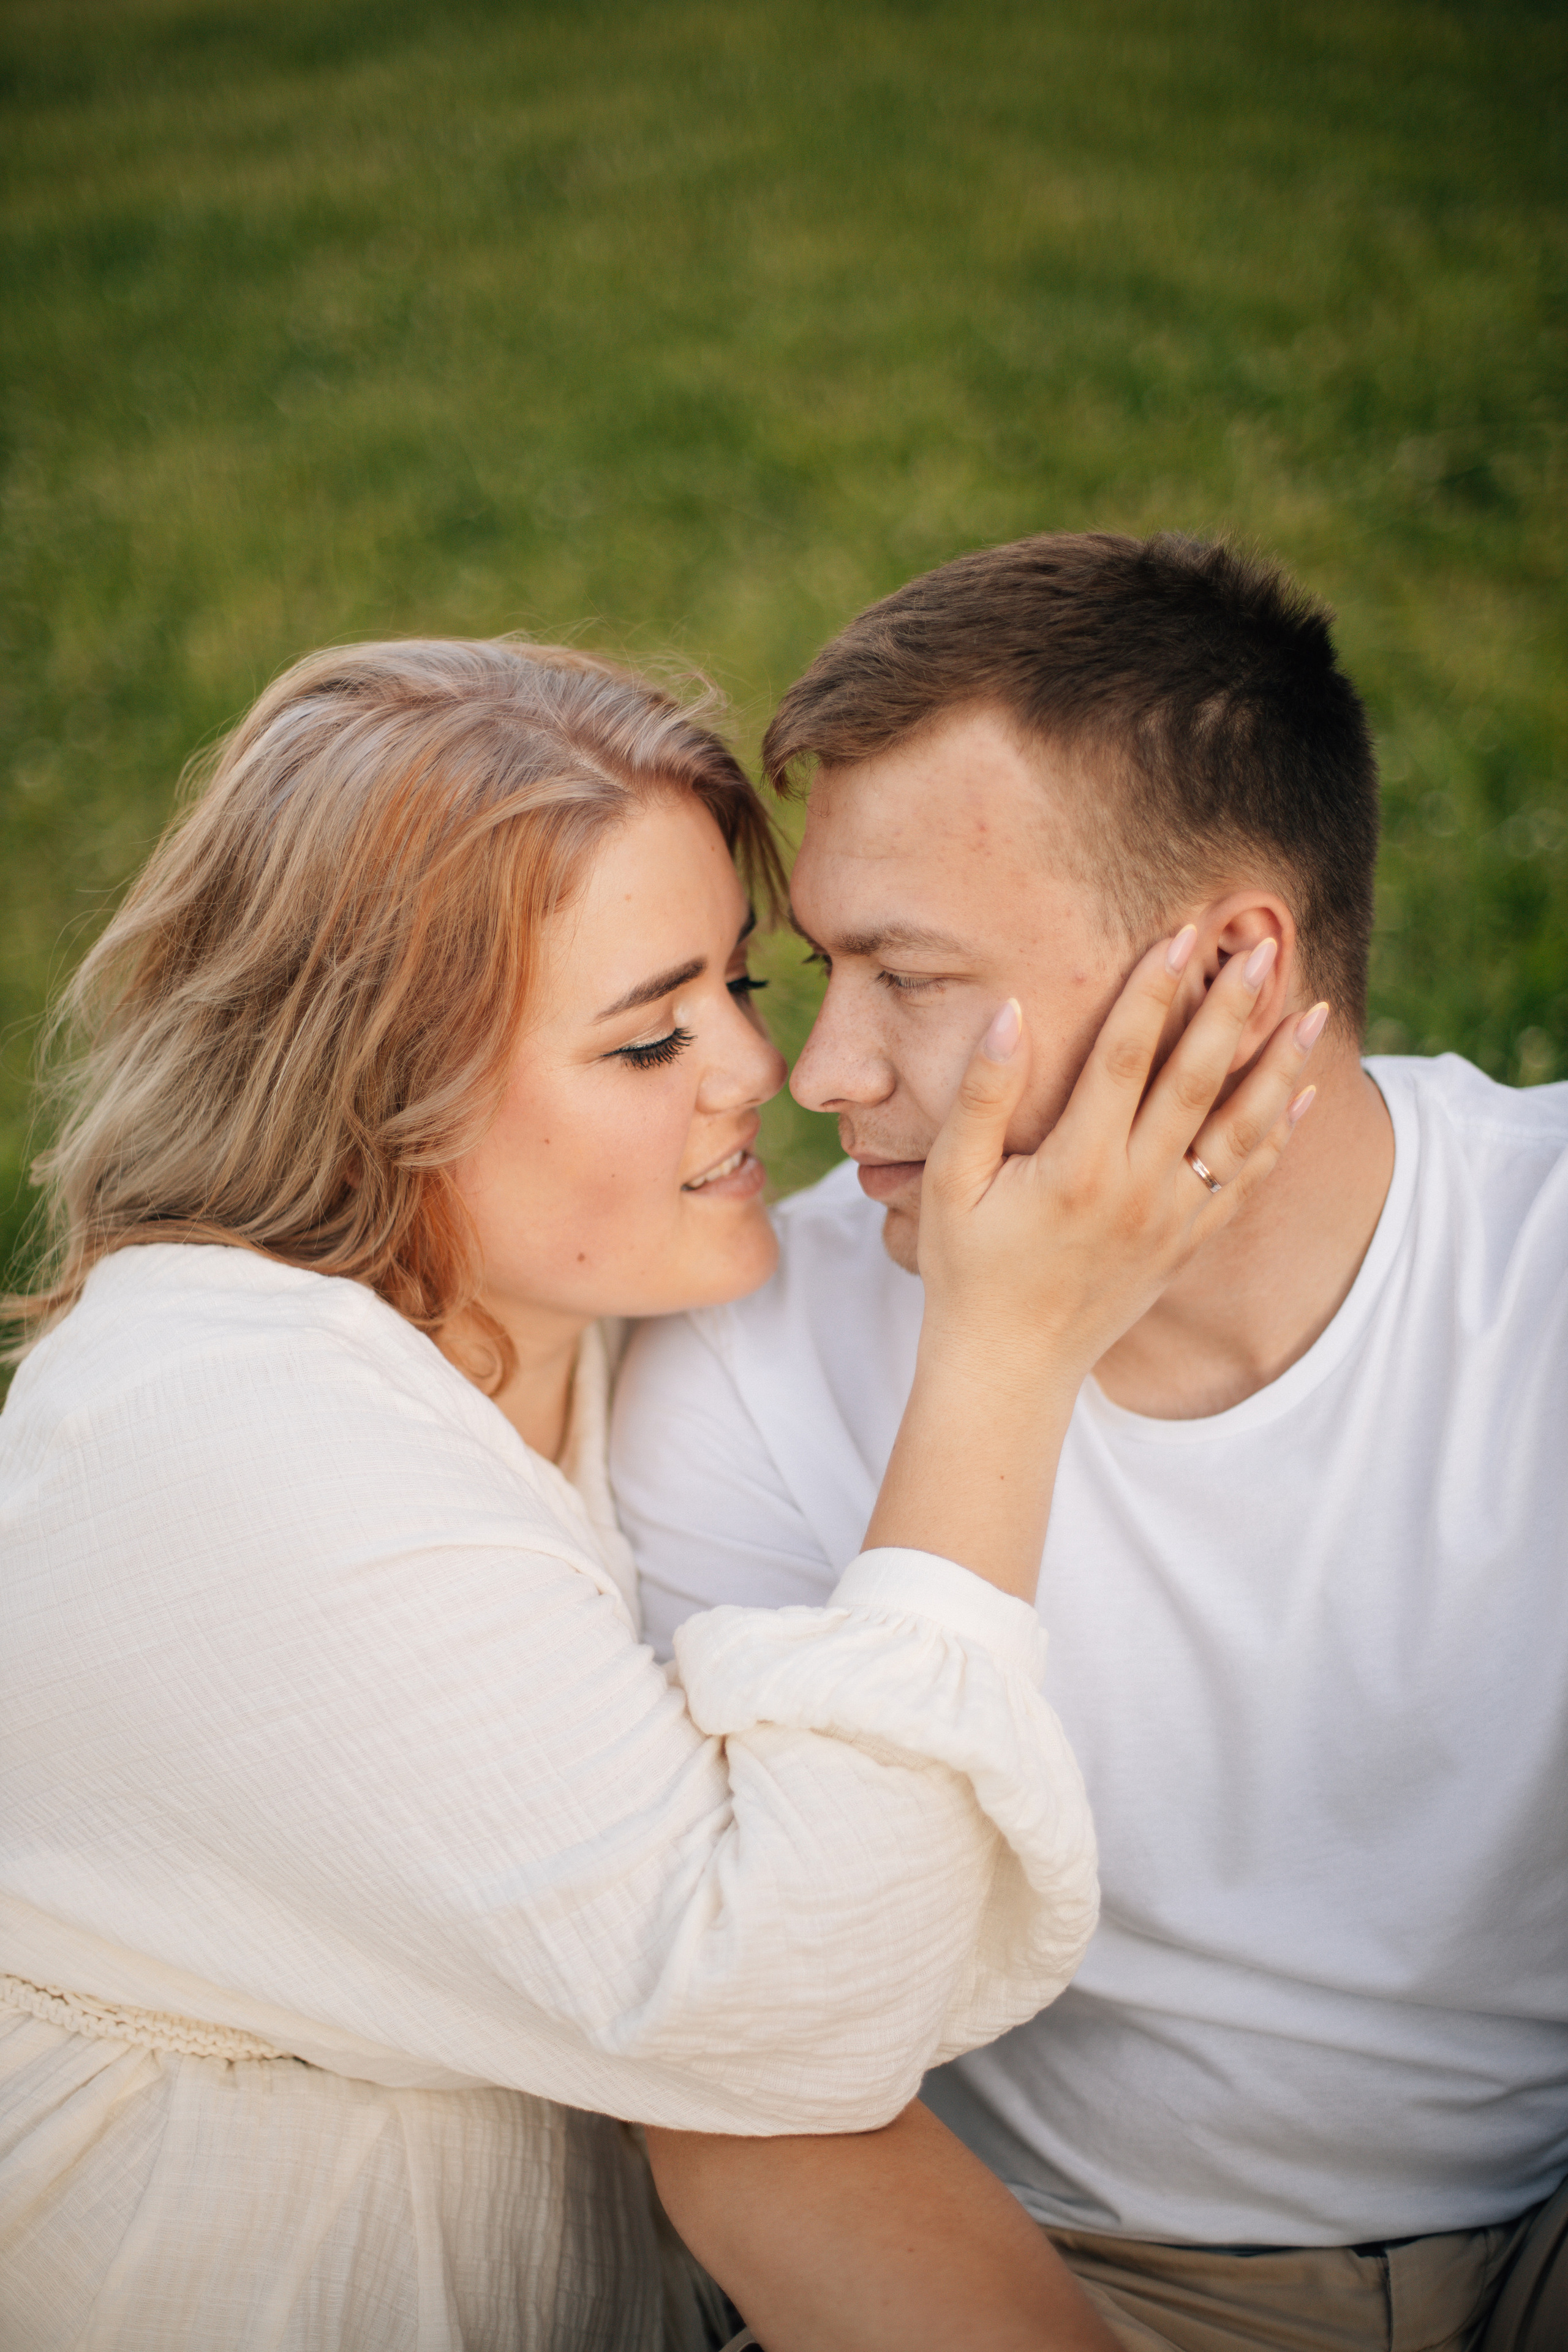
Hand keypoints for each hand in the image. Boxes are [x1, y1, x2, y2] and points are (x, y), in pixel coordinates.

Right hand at [864, 931, 1323, 1598]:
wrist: (1009, 1369)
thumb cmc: (967, 1269)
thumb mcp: (951, 1182)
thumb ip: (982, 1097)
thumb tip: (1011, 1015)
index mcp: (1077, 1166)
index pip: (1124, 1057)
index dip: (1153, 990)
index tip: (1182, 932)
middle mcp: (1137, 1189)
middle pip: (1197, 1080)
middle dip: (1233, 1008)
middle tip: (1265, 947)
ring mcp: (1171, 1220)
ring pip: (1241, 1129)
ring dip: (1278, 1065)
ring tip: (1312, 1011)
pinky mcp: (1187, 1244)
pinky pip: (1245, 1180)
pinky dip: (1278, 1132)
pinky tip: (1301, 1092)